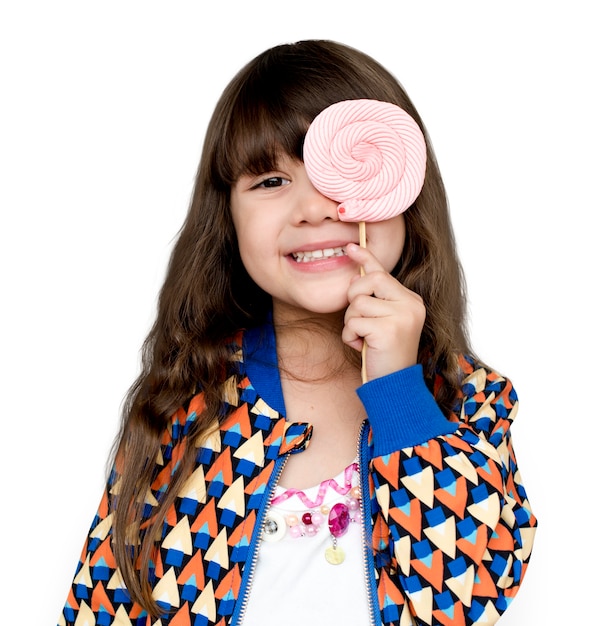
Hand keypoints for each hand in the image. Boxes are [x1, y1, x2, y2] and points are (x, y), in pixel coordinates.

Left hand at [342, 243, 425, 380]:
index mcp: (411, 300)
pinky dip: (350, 337)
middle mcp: (411, 304)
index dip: (365, 257)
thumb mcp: (382, 322)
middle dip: (354, 298)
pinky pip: (353, 322)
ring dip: (352, 323)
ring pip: (357, 303)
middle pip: (368, 281)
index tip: (350, 247)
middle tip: (359, 320)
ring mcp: (402, 316)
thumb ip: (374, 300)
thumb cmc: (384, 354)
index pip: (383, 272)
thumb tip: (354, 275)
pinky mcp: (388, 330)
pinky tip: (362, 348)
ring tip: (364, 339)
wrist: (395, 386)